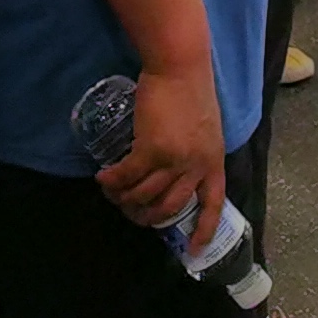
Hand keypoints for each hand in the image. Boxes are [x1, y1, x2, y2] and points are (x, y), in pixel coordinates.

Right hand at [101, 59, 231, 253]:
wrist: (180, 67)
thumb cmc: (192, 90)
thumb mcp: (205, 128)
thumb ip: (196, 150)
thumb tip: (176, 169)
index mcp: (214, 160)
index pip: (213, 203)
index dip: (204, 229)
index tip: (195, 250)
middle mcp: (196, 165)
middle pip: (171, 206)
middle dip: (148, 216)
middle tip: (132, 213)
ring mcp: (174, 160)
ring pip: (145, 194)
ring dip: (125, 199)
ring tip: (113, 193)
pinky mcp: (151, 150)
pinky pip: (127, 176)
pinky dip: (113, 181)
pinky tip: (103, 178)